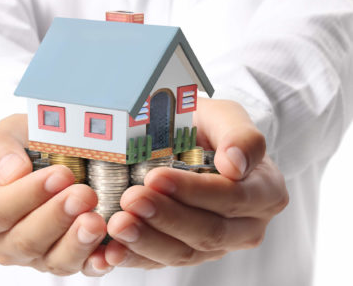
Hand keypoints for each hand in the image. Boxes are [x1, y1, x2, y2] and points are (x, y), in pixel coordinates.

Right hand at [0, 114, 111, 275]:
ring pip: (54, 261)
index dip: (27, 196)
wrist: (57, 156)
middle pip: (26, 240)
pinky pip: (82, 269)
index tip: (59, 175)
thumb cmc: (28, 146)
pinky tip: (110, 252)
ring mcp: (37, 256)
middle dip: (57, 216)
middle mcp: (5, 241)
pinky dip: (96, 262)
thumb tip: (11, 173)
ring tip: (96, 221)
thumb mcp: (9, 133)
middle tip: (83, 194)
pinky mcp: (67, 260)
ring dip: (77, 242)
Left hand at [104, 98, 288, 268]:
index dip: (195, 191)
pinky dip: (137, 258)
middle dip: (167, 217)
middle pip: (209, 232)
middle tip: (131, 199)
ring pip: (185, 253)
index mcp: (265, 191)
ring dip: (149, 241)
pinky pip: (163, 262)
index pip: (233, 198)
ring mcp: (218, 244)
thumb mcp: (227, 117)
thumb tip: (236, 165)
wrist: (195, 144)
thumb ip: (241, 135)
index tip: (156, 177)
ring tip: (119, 224)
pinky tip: (114, 251)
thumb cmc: (211, 129)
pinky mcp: (189, 252)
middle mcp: (247, 226)